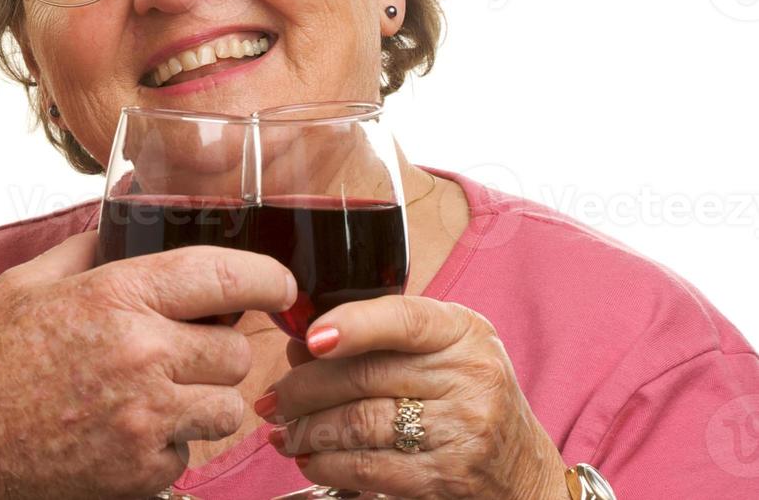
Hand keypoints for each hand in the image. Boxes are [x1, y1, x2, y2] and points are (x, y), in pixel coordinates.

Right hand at [0, 232, 298, 499]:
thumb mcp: (28, 282)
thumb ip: (89, 249)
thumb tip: (126, 219)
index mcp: (117, 297)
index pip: (224, 277)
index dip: (268, 278)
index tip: (280, 284)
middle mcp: (141, 356)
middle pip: (236, 351)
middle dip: (217, 348)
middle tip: (182, 349)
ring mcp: (145, 419)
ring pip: (225, 408)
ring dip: (201, 400)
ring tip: (155, 393)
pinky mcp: (140, 471)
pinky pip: (187, 453)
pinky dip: (167, 444)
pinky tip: (125, 429)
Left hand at [263, 296, 567, 498]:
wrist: (524, 474)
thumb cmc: (469, 399)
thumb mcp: (442, 352)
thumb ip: (380, 341)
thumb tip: (301, 347)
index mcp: (461, 331)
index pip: (402, 320)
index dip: (352, 326)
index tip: (310, 339)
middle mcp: (469, 375)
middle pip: (365, 375)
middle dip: (303, 389)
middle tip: (273, 399)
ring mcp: (463, 429)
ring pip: (360, 423)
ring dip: (308, 430)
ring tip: (285, 431)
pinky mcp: (448, 476)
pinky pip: (370, 467)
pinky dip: (329, 464)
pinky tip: (310, 458)